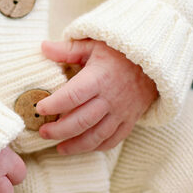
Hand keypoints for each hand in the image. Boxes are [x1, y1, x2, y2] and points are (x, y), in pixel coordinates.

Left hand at [36, 39, 157, 154]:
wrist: (154, 62)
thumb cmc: (118, 52)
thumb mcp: (93, 45)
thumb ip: (68, 50)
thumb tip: (43, 47)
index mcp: (99, 77)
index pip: (73, 95)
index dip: (54, 104)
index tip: (39, 108)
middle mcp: (110, 98)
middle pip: (82, 121)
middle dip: (59, 130)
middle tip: (43, 132)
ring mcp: (121, 112)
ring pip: (97, 136)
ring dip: (76, 145)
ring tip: (58, 147)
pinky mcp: (130, 121)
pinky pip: (113, 140)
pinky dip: (96, 147)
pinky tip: (82, 147)